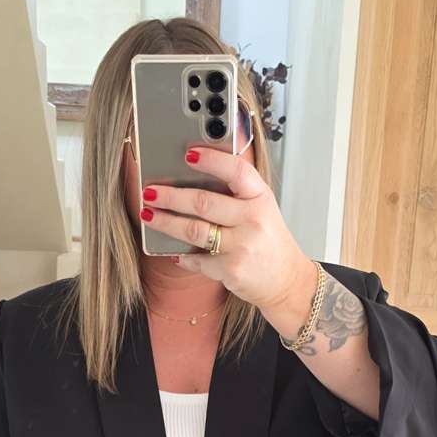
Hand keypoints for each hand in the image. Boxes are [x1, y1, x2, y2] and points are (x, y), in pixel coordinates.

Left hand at [139, 146, 315, 314]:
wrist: (286, 281)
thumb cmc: (269, 243)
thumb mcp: (262, 209)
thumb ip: (237, 193)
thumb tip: (195, 176)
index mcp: (260, 198)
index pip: (236, 171)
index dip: (211, 160)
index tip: (188, 154)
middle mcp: (252, 220)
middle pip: (203, 202)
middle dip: (171, 196)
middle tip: (150, 192)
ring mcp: (241, 246)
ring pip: (194, 230)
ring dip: (166, 222)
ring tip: (149, 215)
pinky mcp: (231, 270)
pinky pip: (198, 260)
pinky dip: (184, 257)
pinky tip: (176, 253)